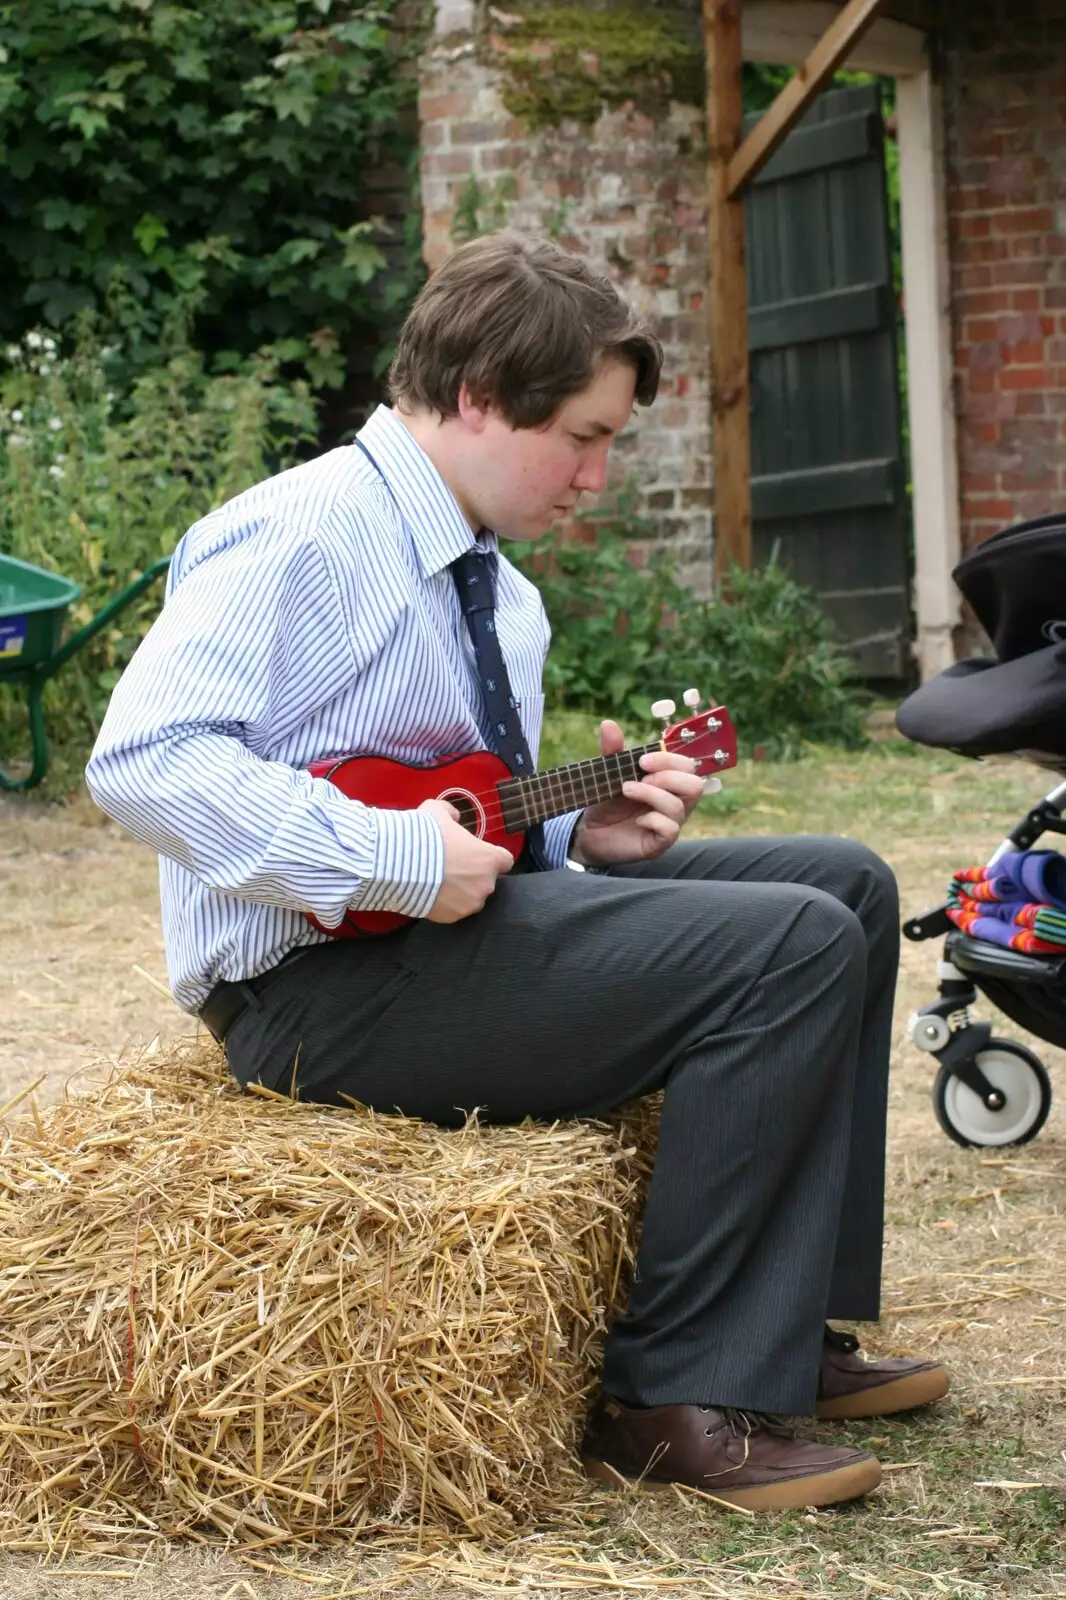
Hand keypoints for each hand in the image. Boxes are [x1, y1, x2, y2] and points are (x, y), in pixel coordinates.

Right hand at [420, 797, 513, 921]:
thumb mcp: (438, 811)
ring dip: (460, 892)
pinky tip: (430, 893)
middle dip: (473, 876)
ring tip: (439, 882)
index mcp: (490, 859)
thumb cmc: (426, 835)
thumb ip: (451, 813)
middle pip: (486, 881)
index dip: (491, 858)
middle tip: (452, 867)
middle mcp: (486, 884)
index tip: (477, 855)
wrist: (400, 864)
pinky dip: (445, 904)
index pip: (505, 861)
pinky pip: (453, 910)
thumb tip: (454, 817)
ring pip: (471, 898)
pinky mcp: (453, 918)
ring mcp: (470, 904)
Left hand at [569, 719, 704, 867]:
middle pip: (695, 785)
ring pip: (679, 806)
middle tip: (642, 777)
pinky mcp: (660, 843)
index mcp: (669, 783)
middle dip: (668, 777)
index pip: (687, 766)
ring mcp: (670, 824)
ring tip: (627, 790)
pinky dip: (653, 820)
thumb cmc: (607, 801)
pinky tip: (637, 819)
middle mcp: (675, 802)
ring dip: (651, 795)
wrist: (590, 831)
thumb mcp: (609, 773)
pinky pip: (670, 830)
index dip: (669, 760)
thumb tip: (608, 723)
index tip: (642, 760)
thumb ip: (612, 750)